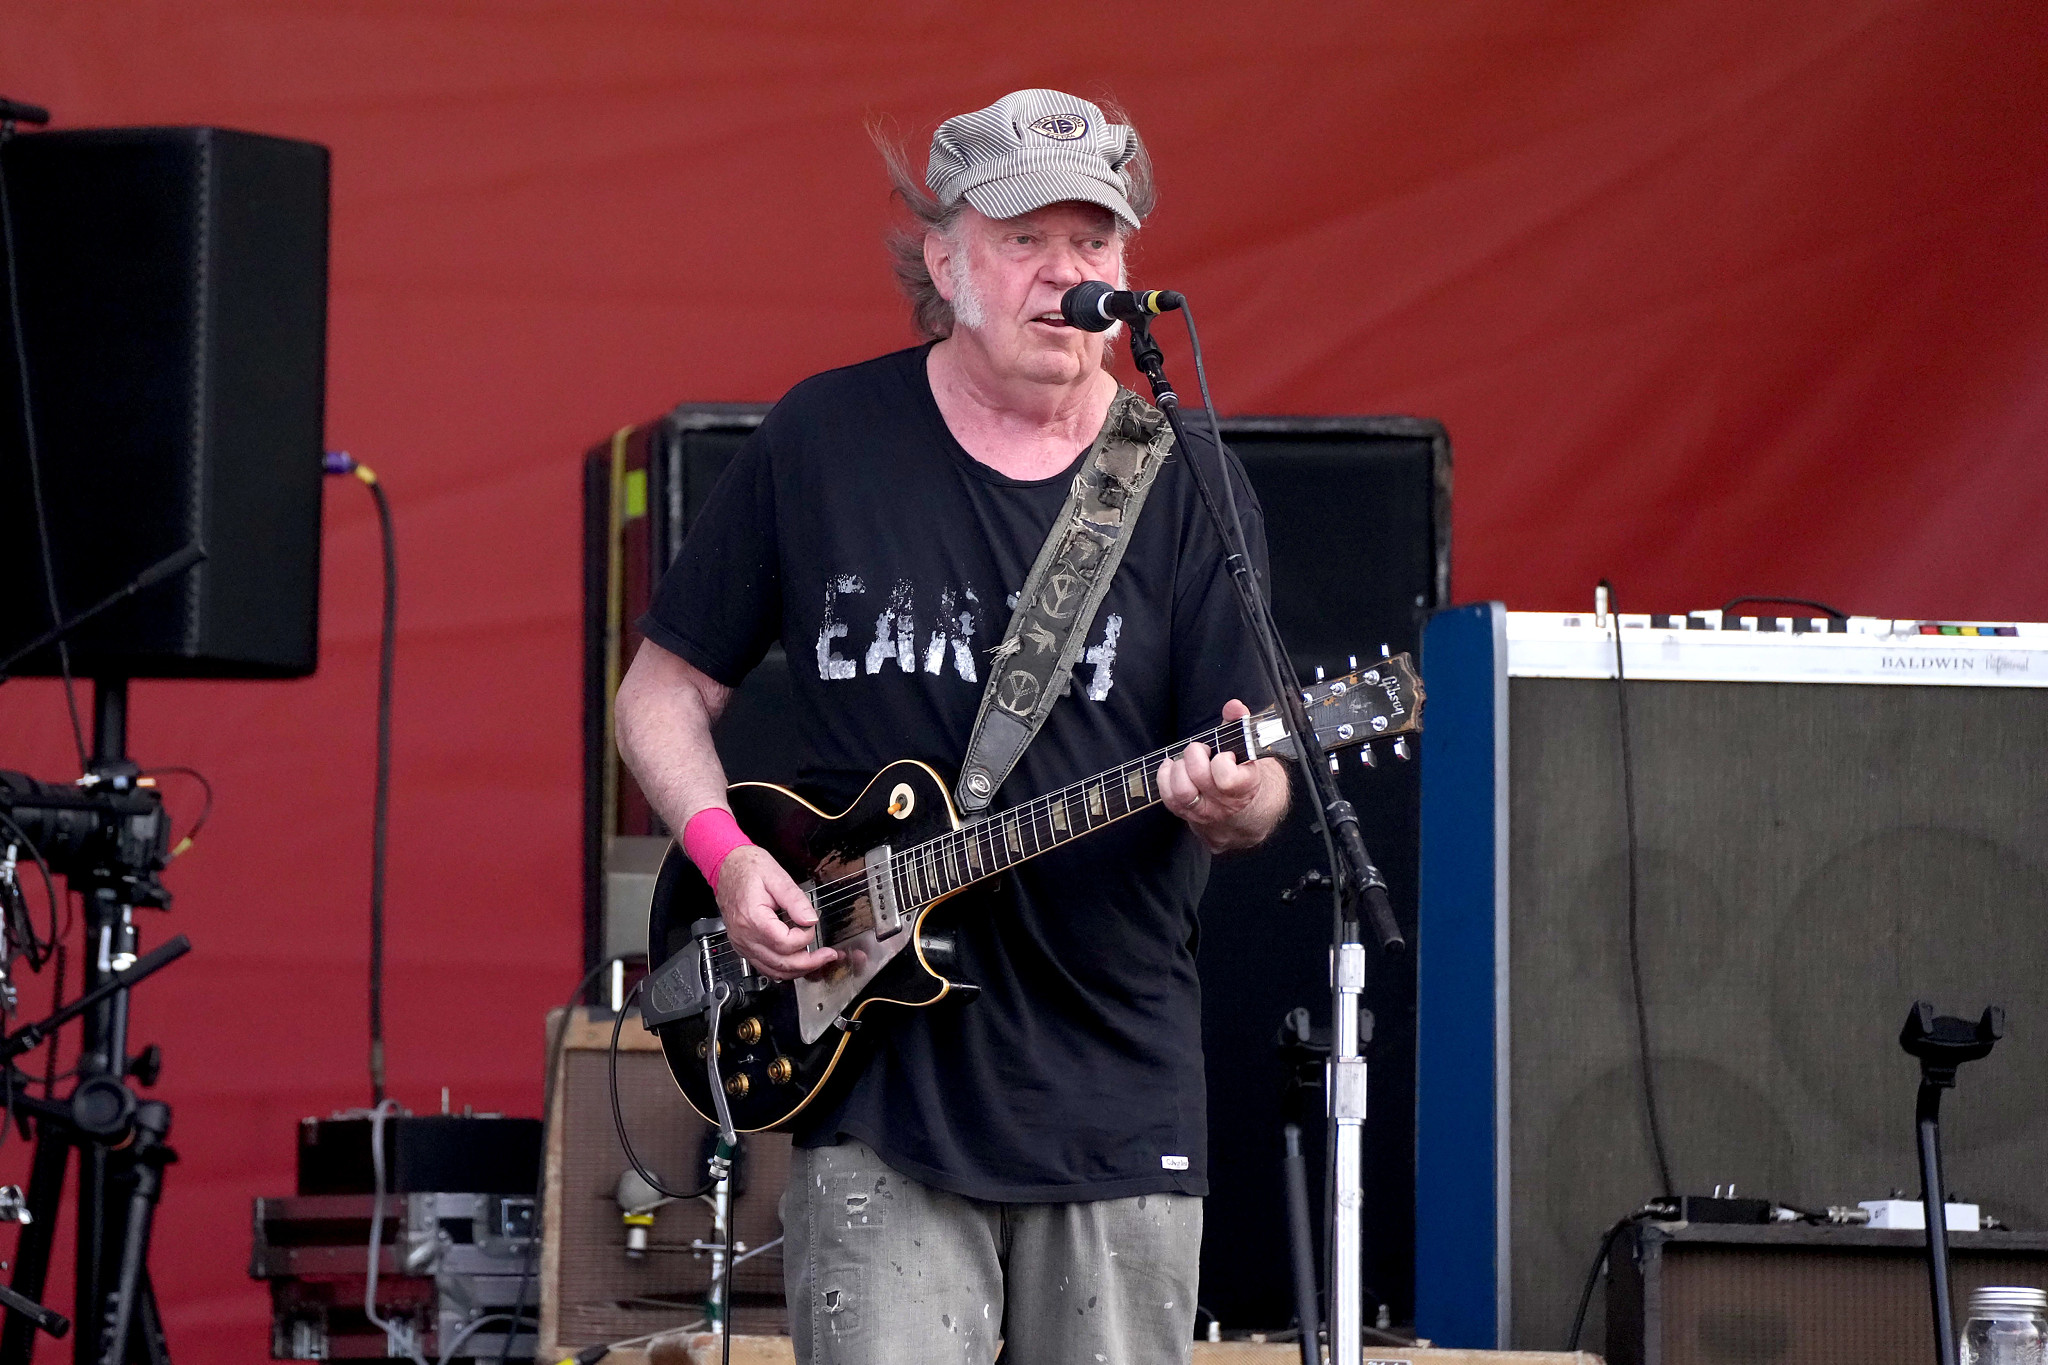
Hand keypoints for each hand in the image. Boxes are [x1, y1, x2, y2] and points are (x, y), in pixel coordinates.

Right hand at [714, 845, 842, 980]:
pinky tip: (798, 962)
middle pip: (781, 963)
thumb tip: (811, 920)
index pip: (785, 943)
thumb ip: (795, 900)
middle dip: (809, 963)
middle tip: (828, 955)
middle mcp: (745, 936)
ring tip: (817, 961)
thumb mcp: (777, 876)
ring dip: (798, 970)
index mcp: (753, 918)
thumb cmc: (749, 869)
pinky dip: (783, 969)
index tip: (812, 924)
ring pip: (773, 971)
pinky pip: (764, 966)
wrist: (727, 867)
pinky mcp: (743, 946)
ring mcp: (742, 944)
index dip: (805, 937)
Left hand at [1157, 699, 1287, 852]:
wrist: (1240, 805)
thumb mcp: (1244, 746)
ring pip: (1182, 791)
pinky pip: (1168, 797)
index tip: (1225, 754)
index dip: (1221, 760)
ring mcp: (1205, 812)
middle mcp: (1225, 804)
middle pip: (1199, 777)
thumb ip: (1239, 723)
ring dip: (1179, 768)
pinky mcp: (1186, 814)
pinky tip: (1172, 766)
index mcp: (1246, 786)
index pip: (1227, 778)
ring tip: (1186, 761)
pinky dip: (1165, 776)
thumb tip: (1233, 705)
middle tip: (1202, 750)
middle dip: (1195, 755)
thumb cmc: (1240, 769)